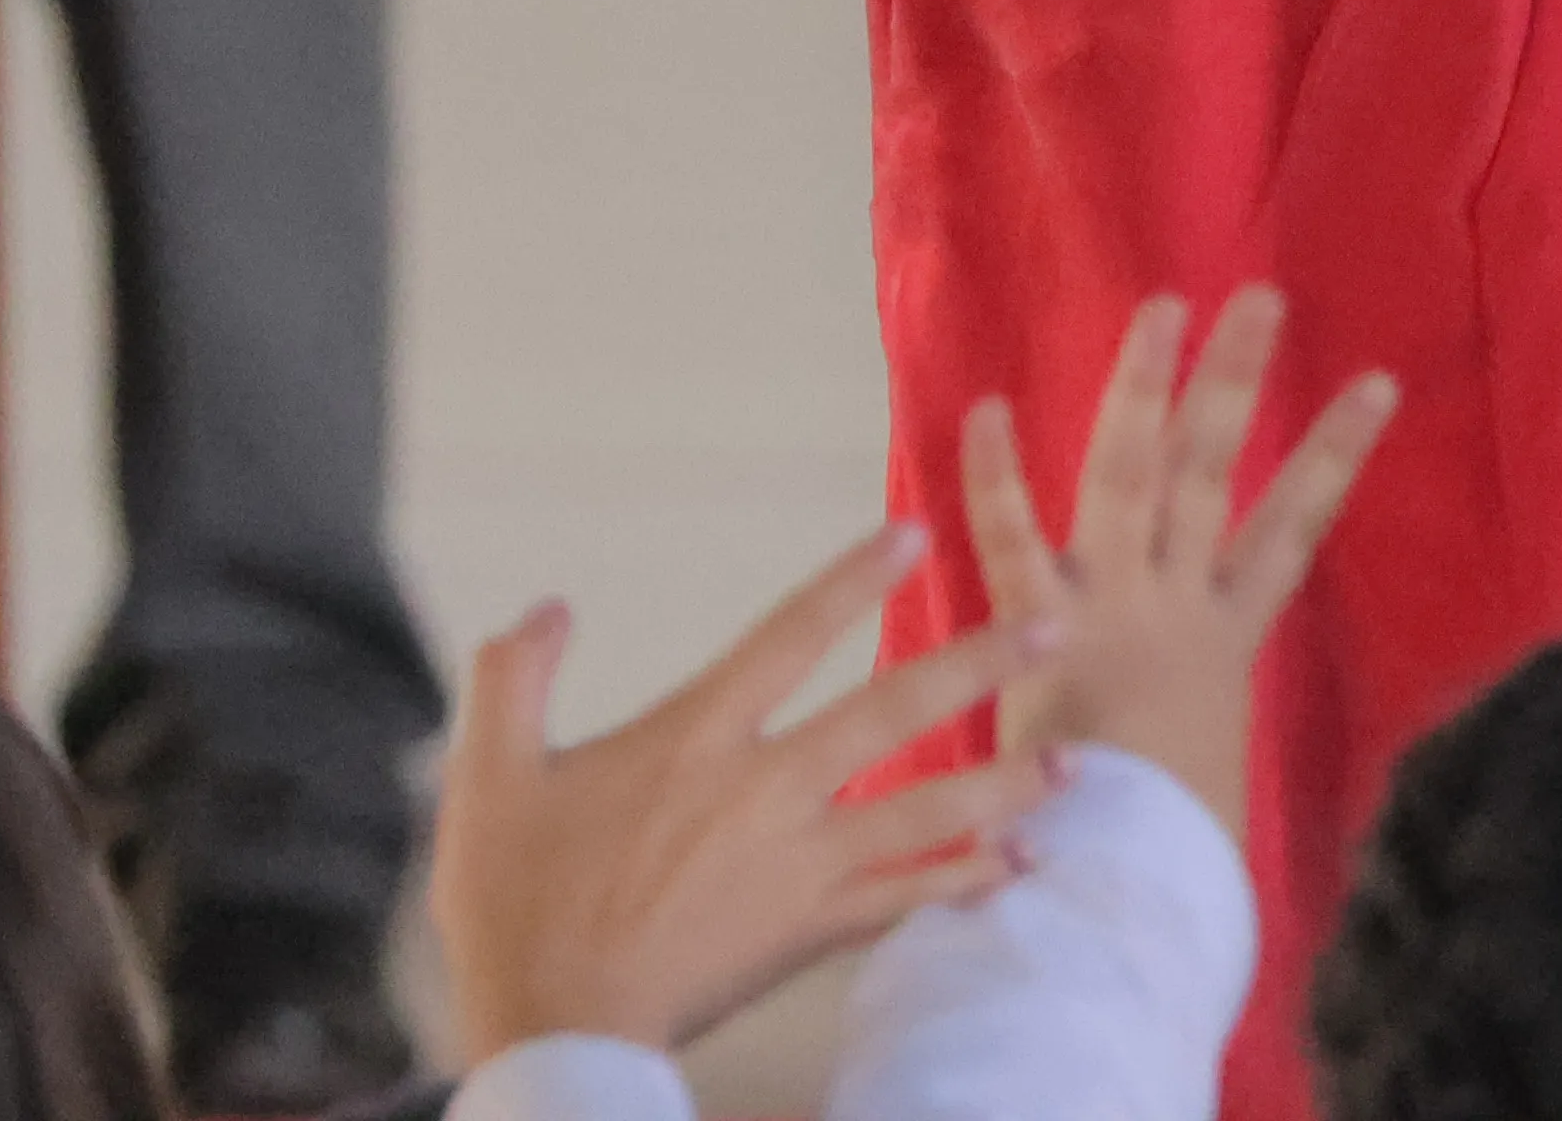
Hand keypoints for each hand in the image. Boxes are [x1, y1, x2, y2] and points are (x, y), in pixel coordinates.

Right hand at [426, 533, 1058, 1059]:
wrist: (555, 1030)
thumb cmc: (516, 905)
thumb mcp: (488, 777)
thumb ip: (515, 678)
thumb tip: (547, 608)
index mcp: (694, 738)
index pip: (790, 634)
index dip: (853, 577)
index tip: (914, 531)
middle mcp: (764, 790)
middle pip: (892, 709)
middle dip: (981, 663)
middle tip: (1057, 624)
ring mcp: (796, 865)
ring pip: (923, 810)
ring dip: (1004, 781)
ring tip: (1073, 759)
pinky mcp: (807, 932)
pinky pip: (903, 900)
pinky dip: (963, 883)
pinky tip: (1018, 868)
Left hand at [959, 286, 1400, 836]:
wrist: (1127, 890)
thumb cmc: (1169, 863)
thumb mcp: (1210, 800)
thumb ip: (1206, 774)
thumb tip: (1211, 805)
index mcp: (1224, 643)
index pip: (1293, 530)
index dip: (1335, 456)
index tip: (1375, 382)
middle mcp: (1176, 605)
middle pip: (1217, 472)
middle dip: (1237, 382)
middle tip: (1258, 297)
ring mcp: (1113, 606)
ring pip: (1134, 474)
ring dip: (1147, 385)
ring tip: (1166, 304)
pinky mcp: (1042, 627)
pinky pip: (1014, 538)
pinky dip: (995, 475)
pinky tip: (980, 405)